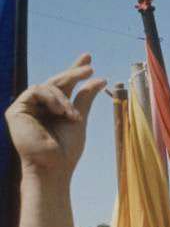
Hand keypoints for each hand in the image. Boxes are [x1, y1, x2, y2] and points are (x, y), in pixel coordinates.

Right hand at [5, 54, 106, 178]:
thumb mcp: (79, 118)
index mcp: (52, 110)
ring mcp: (26, 108)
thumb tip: (98, 78)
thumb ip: (84, 97)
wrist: (54, 167)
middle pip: (55, 82)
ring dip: (64, 98)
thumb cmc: (67, 150)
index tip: (88, 58)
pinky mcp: (15, 111)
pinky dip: (52, 99)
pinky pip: (35, 91)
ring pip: (47, 86)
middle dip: (72, 73)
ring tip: (73, 116)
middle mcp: (38, 108)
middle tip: (90, 68)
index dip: (73, 71)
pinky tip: (61, 112)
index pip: (62, 86)